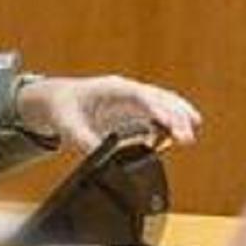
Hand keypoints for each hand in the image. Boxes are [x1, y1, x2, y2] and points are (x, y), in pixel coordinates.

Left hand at [17, 74, 202, 152]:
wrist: (56, 99)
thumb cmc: (62, 107)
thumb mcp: (67, 126)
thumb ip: (85, 141)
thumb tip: (101, 157)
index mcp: (112, 88)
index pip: (142, 97)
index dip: (158, 109)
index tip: (169, 124)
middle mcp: (127, 91)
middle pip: (159, 99)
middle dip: (176, 117)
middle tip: (186, 139)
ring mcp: (133, 99)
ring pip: (164, 104)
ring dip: (179, 118)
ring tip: (189, 138)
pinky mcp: (135, 110)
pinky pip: (159, 113)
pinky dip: (170, 123)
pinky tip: (176, 137)